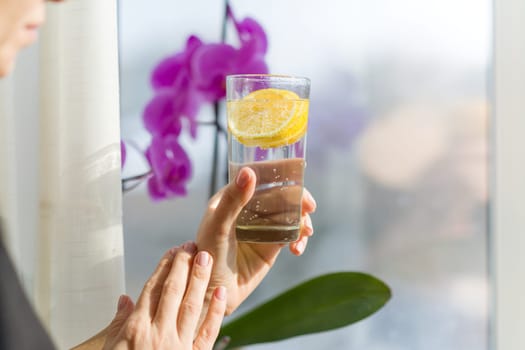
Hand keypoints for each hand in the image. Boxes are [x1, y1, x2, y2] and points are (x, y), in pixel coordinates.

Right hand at [101, 242, 226, 349]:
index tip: (174, 250)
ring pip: (191, 305)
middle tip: (192, 244)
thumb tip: (123, 299)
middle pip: (173, 291)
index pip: (153, 289)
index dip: (165, 267)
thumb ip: (118, 323)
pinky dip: (216, 312)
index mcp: (136, 328)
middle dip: (183, 265)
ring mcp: (177, 345)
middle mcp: (158, 333)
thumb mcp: (111, 347)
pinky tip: (221, 293)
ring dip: (199, 280)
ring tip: (206, 257)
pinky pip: (207, 333)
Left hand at [196, 167, 316, 314]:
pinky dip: (300, 239)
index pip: (258, 176)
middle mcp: (248, 208)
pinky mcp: (272, 244)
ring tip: (306, 232)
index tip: (297, 173)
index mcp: (231, 197)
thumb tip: (249, 172)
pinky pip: (292, 235)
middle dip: (297, 198)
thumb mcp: (219, 225)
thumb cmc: (209, 256)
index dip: (279, 172)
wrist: (215, 292)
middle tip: (309, 206)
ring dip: (302, 219)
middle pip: (279, 193)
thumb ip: (233, 200)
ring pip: (289, 213)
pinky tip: (297, 249)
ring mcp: (262, 226)